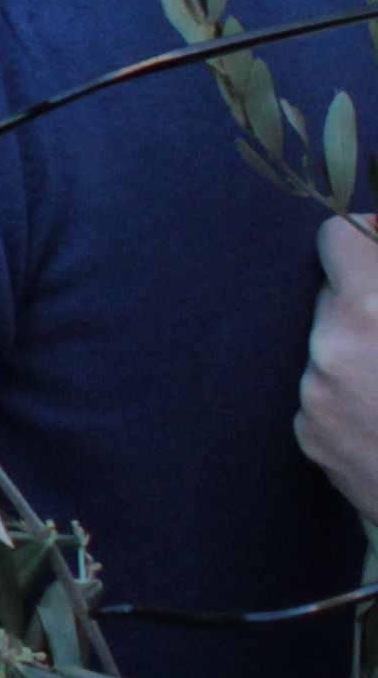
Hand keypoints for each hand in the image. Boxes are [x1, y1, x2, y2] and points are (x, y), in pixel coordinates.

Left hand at [304, 216, 377, 522]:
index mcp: (369, 311)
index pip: (334, 239)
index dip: (369, 239)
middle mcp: (328, 350)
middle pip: (331, 295)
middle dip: (369, 301)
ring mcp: (313, 397)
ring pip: (329, 347)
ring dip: (362, 349)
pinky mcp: (309, 437)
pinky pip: (324, 394)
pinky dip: (354, 394)